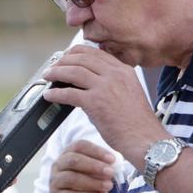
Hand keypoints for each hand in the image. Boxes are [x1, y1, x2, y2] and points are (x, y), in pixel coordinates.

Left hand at [42, 48, 161, 169]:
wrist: (145, 139)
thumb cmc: (137, 122)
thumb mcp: (129, 93)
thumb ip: (111, 84)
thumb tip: (87, 86)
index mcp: (124, 70)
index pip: (95, 53)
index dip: (77, 53)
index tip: (66, 56)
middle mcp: (115, 74)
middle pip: (82, 58)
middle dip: (63, 61)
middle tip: (53, 67)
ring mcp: (105, 87)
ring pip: (73, 71)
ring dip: (56, 72)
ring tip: (47, 76)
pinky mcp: (96, 103)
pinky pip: (69, 93)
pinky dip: (56, 93)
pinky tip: (49, 95)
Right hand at [48, 140, 117, 192]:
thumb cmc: (86, 183)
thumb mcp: (93, 172)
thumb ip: (101, 165)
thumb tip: (115, 164)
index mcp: (68, 153)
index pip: (79, 146)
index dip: (96, 151)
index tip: (112, 159)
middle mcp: (58, 165)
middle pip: (73, 160)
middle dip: (94, 166)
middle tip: (111, 172)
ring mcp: (55, 182)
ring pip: (71, 178)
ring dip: (93, 182)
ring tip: (109, 186)